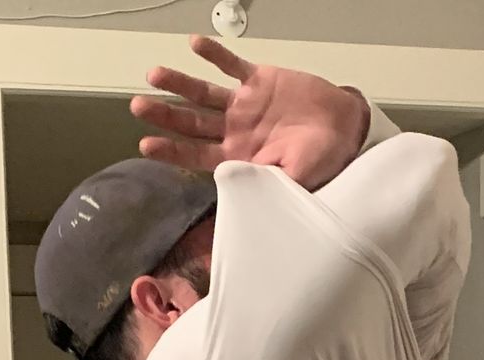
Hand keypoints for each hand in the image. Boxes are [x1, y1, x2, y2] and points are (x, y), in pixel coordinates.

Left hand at [130, 34, 368, 190]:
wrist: (346, 130)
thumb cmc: (322, 162)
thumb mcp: (294, 183)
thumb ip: (265, 186)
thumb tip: (238, 190)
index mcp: (239, 159)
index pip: (196, 155)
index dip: (172, 151)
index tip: (147, 146)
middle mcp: (235, 131)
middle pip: (192, 123)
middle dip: (165, 115)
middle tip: (137, 106)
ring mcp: (245, 105)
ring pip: (204, 93)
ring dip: (179, 84)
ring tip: (155, 75)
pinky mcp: (260, 80)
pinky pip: (232, 65)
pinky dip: (214, 55)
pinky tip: (196, 44)